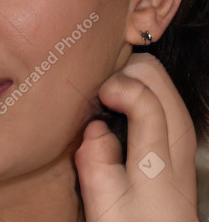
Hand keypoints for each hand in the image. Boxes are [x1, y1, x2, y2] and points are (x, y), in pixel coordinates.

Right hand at [75, 52, 198, 221]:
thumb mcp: (105, 202)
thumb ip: (95, 161)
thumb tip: (94, 126)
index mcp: (163, 148)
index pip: (143, 93)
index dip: (114, 87)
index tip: (97, 100)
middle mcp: (178, 131)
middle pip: (152, 70)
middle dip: (119, 73)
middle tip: (97, 97)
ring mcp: (180, 128)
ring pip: (155, 75)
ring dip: (124, 78)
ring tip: (102, 102)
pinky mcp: (173, 130)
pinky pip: (154, 89)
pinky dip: (130, 87)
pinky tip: (113, 110)